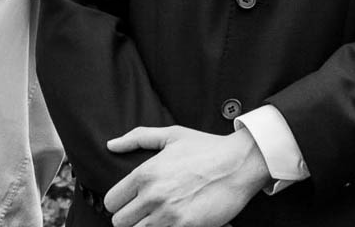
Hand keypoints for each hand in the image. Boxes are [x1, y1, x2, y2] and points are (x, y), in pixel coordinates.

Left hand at [104, 126, 270, 226]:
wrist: (243, 163)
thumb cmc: (209, 148)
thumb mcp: (174, 135)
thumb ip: (139, 138)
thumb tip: (112, 144)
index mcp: (145, 174)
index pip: (111, 201)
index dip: (121, 202)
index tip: (135, 201)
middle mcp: (153, 195)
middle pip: (120, 222)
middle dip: (133, 217)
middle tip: (150, 211)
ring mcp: (168, 214)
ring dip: (147, 226)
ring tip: (163, 217)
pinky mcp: (184, 226)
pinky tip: (176, 221)